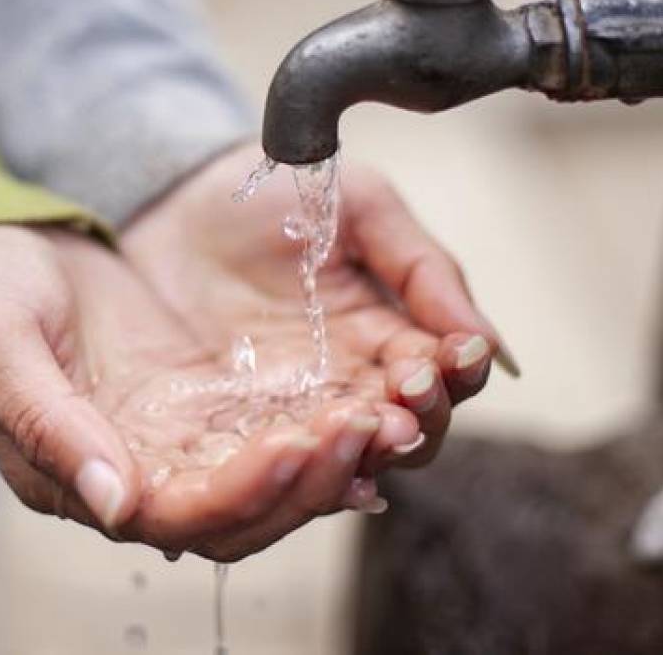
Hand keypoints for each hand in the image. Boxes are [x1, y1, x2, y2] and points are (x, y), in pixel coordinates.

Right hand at [0, 224, 414, 560]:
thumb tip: (117, 505)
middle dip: (310, 480)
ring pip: (267, 479)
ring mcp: (173, 438)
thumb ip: (49, 424)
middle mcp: (135, 473)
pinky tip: (367, 398)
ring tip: (387, 413)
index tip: (298, 446)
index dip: (244, 492)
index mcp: (77, 474)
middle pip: (241, 513)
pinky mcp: (201, 400)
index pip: (177, 515)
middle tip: (369, 426)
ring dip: (328, 457)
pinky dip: (320, 422)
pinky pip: (272, 428)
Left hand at [123, 144, 508, 476]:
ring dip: (369, 448)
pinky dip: (300, 468)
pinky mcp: (234, 426)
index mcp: (386, 333)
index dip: (454, 375)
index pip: (442, 377)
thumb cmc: (274, 194)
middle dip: (420, 418)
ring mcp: (292, 407)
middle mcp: (348, 383)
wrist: (175, 195)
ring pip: (350, 457)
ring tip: (370, 423)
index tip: (450, 355)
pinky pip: (277, 464)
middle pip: (408, 432)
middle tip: (409, 392)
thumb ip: (422, 267)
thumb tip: (488, 342)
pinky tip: (308, 450)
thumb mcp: (359, 207)